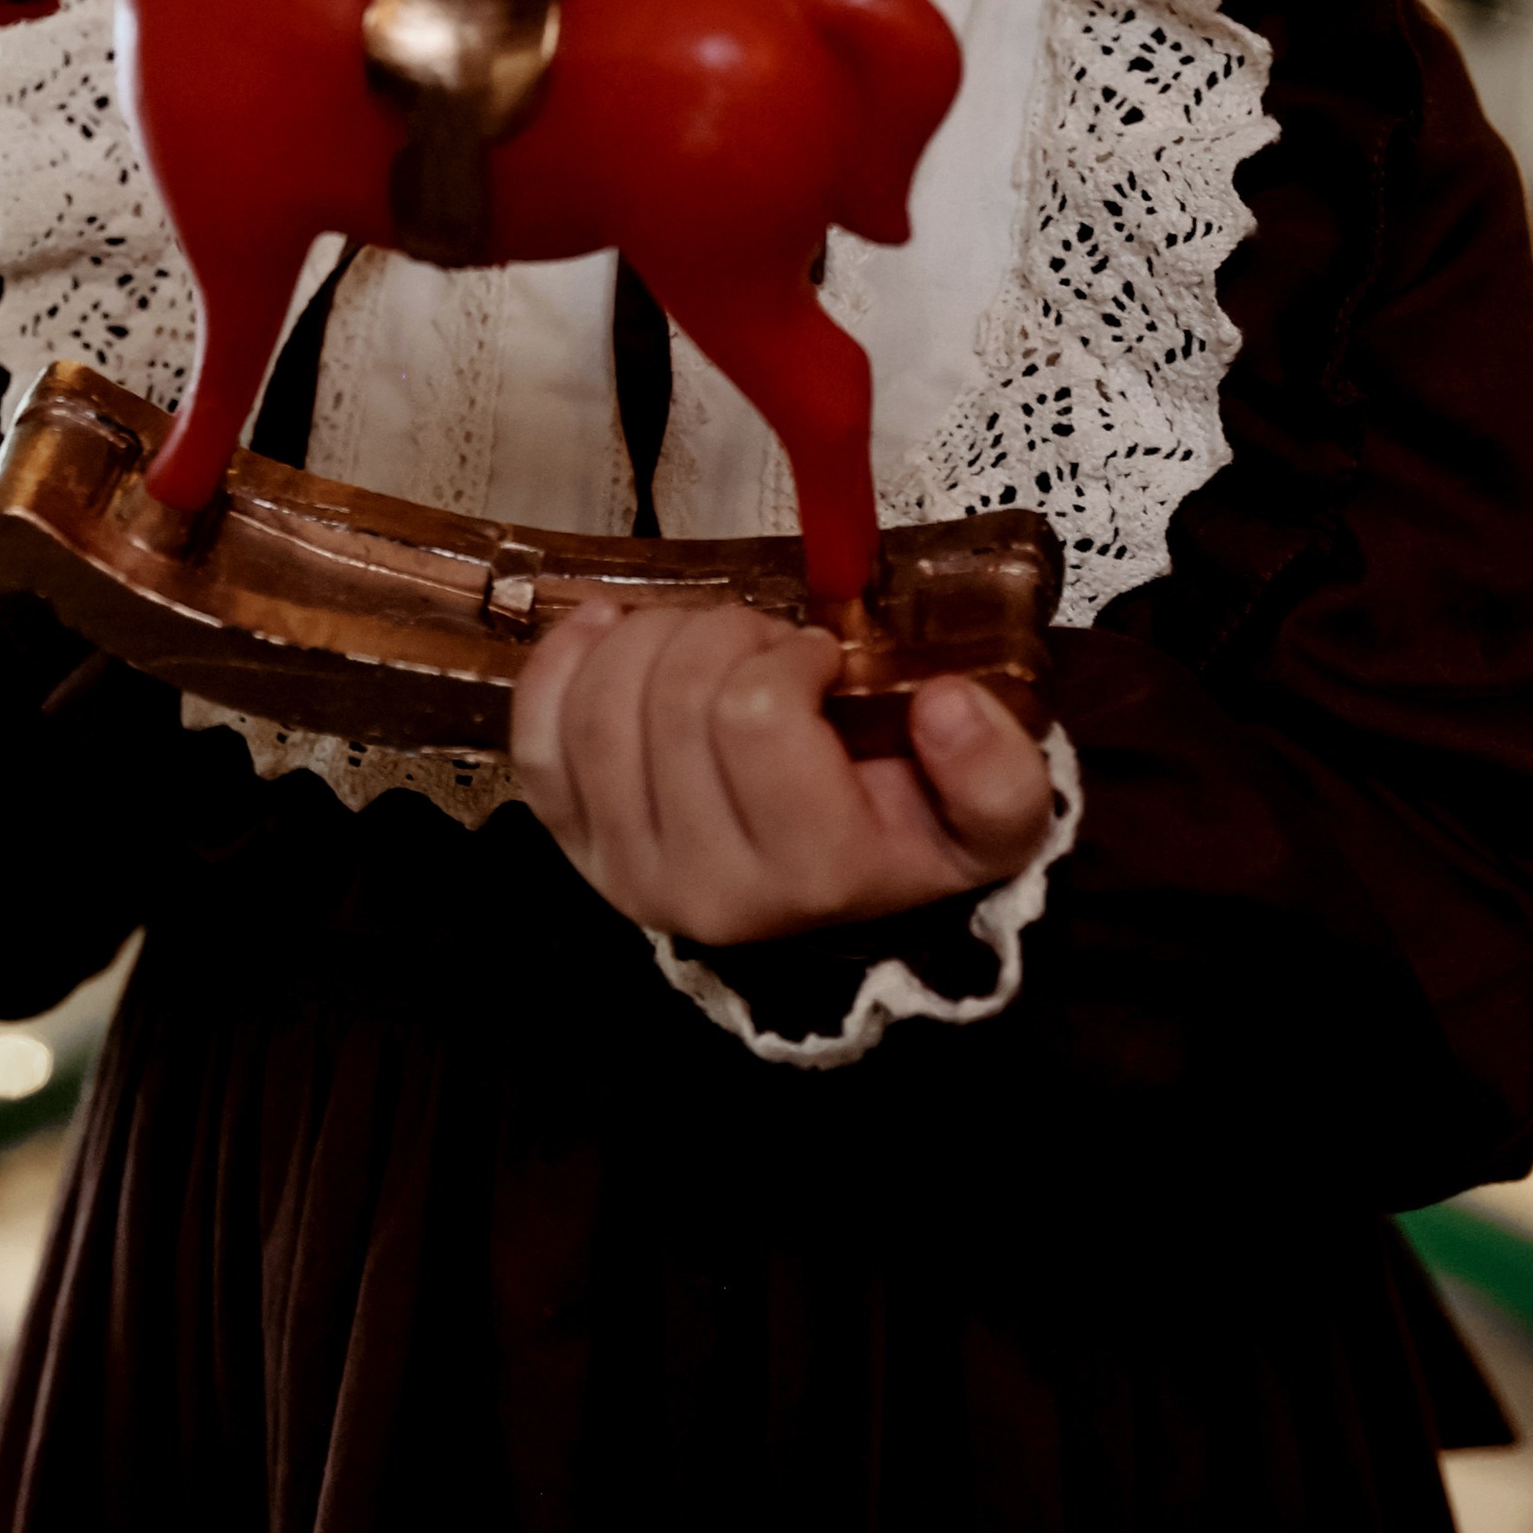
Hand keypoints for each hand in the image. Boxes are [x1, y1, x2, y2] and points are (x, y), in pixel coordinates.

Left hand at [512, 595, 1052, 947]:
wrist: (831, 902)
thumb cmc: (904, 835)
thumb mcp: (989, 821)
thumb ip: (999, 774)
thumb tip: (945, 706)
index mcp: (814, 875)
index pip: (756, 716)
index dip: (787, 655)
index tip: (817, 657)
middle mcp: (705, 890)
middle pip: (673, 698)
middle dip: (722, 632)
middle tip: (760, 639)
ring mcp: (624, 873)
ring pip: (599, 708)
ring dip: (649, 636)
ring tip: (703, 638)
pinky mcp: (573, 846)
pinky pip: (533, 739)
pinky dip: (563, 663)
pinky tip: (609, 630)